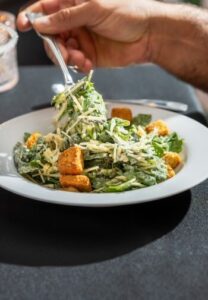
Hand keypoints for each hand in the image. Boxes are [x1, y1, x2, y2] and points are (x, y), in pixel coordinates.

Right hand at [17, 0, 160, 71]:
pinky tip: (87, 64)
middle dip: (53, 45)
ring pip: (61, 52)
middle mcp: (74, 23)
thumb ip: (67, 16)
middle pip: (50, 35)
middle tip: (63, 52)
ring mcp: (81, 40)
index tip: (24, 27)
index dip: (32, 17)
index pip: (45, 9)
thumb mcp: (95, 9)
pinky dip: (77, 66)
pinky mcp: (89, 56)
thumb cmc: (127, 13)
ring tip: (80, 59)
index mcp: (73, 4)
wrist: (149, 35)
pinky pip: (75, 63)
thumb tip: (41, 24)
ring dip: (66, 57)